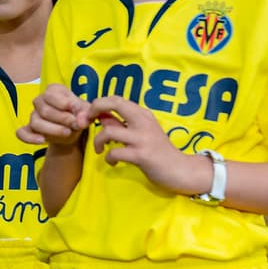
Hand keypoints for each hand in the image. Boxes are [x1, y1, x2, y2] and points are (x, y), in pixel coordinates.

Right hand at [18, 84, 90, 145]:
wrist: (73, 130)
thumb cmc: (78, 115)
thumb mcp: (86, 111)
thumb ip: (85, 114)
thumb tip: (80, 121)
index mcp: (53, 91)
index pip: (50, 94)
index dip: (64, 103)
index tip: (76, 110)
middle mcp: (40, 100)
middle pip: (44, 109)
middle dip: (61, 118)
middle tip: (75, 124)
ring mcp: (33, 115)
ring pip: (35, 122)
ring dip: (52, 129)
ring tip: (67, 133)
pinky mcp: (28, 129)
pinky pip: (21, 133)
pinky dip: (30, 138)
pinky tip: (42, 140)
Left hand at [87, 96, 209, 194]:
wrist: (181, 170)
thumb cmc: (159, 151)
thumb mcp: (142, 132)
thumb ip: (122, 124)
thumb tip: (100, 116)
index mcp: (143, 114)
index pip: (117, 99)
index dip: (98, 103)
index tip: (89, 114)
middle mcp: (144, 122)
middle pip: (115, 103)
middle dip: (94, 109)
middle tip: (86, 122)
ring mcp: (143, 138)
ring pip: (109, 131)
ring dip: (98, 141)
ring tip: (101, 149)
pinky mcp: (142, 155)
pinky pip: (115, 152)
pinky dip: (109, 157)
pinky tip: (113, 162)